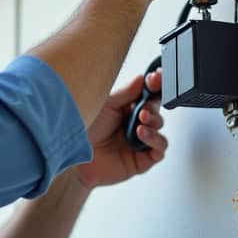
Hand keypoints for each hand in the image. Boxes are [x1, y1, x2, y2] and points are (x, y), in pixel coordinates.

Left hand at [74, 69, 167, 189]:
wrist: (77, 158)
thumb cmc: (85, 131)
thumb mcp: (106, 105)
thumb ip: (127, 92)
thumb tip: (142, 78)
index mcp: (126, 109)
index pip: (147, 95)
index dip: (155, 87)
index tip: (157, 79)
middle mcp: (133, 125)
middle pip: (156, 111)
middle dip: (152, 108)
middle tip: (142, 110)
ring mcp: (138, 142)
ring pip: (159, 129)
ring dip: (154, 123)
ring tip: (141, 122)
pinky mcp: (141, 160)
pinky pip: (159, 150)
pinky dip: (156, 140)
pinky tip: (142, 135)